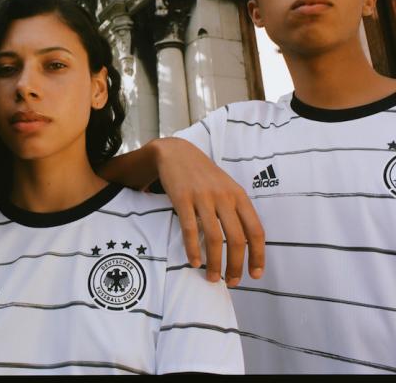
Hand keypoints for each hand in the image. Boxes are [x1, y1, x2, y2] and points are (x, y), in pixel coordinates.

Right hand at [151, 138, 264, 285]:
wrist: (177, 153)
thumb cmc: (204, 175)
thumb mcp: (227, 187)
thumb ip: (237, 210)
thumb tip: (247, 243)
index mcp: (239, 196)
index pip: (255, 230)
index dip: (258, 256)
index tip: (255, 274)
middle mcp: (224, 197)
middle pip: (236, 239)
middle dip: (236, 265)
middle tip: (232, 282)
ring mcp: (203, 197)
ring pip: (213, 237)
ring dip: (214, 263)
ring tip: (212, 278)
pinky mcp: (182, 199)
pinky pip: (189, 229)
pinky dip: (192, 249)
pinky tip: (194, 262)